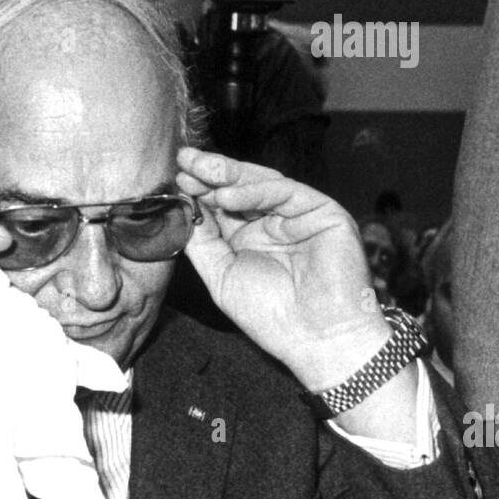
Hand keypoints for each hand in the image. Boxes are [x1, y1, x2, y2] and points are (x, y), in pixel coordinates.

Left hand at [176, 147, 391, 389]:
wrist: (317, 338)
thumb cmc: (272, 317)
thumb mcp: (222, 278)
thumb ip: (204, 244)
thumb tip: (184, 210)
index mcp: (251, 241)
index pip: (223, 207)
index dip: (200, 192)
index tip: (176, 180)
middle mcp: (274, 224)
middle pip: (240, 189)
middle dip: (210, 174)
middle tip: (183, 160)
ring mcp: (299, 215)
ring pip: (261, 184)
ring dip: (227, 174)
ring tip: (197, 170)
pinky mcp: (322, 210)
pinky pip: (284, 192)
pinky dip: (253, 191)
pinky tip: (224, 194)